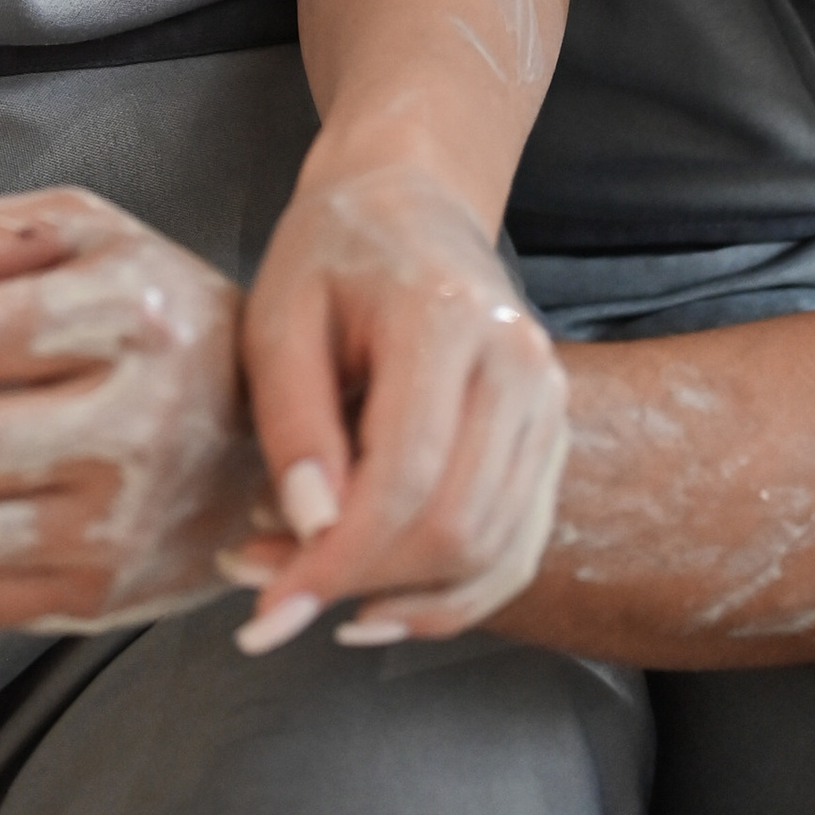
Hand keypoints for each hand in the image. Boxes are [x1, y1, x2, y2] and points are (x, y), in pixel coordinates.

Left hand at [223, 160, 568, 649]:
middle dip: (360, 583)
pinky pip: (514, 550)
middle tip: (268, 592)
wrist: (410, 205)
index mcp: (449, 319)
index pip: (407, 479)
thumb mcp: (279, 315)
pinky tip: (378, 605)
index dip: (336, 560)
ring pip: (491, 553)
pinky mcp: (548, 441)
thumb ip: (294, 421)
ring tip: (307, 588)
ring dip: (397, 598)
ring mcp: (548, 405)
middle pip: (457, 527)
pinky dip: (449, 597)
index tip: (266, 609)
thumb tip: (311, 531)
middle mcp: (519, 365)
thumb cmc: (332, 253)